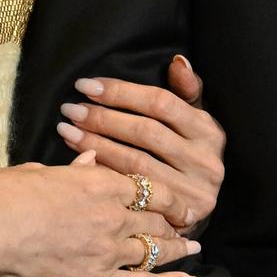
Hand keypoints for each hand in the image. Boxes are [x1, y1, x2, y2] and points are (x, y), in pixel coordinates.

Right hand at [0, 152, 199, 276]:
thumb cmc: (2, 195)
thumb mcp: (41, 171)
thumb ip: (75, 169)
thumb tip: (91, 157)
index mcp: (101, 182)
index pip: (150, 189)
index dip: (169, 196)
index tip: (176, 200)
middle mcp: (113, 216)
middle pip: (158, 219)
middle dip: (176, 223)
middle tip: (188, 226)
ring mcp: (108, 251)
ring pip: (156, 250)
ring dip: (177, 249)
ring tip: (190, 250)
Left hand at [55, 54, 226, 230]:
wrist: (197, 209)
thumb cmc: (188, 157)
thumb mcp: (194, 123)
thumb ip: (186, 92)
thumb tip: (177, 61)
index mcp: (209, 131)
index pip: (161, 103)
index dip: (122, 92)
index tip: (86, 85)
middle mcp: (206, 160)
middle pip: (146, 132)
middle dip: (103, 118)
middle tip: (70, 109)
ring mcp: (194, 191)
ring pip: (136, 162)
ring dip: (96, 145)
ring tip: (67, 131)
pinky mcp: (179, 215)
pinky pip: (133, 190)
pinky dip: (104, 173)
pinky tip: (81, 161)